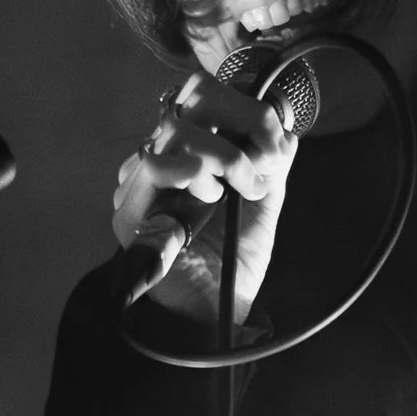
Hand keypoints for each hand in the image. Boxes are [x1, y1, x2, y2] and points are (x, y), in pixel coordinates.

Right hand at [111, 65, 298, 326]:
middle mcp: (163, 161)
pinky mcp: (129, 211)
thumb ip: (271, 171)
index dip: (243, 106)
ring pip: (174, 128)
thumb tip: (287, 133)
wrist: (211, 319)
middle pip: (189, 99)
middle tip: (261, 166)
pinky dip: (191, 170)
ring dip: (220, 153)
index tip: (274, 144)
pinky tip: (209, 196)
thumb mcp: (262, 212)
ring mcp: (142, 184)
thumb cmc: (232, 271)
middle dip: (239, 122)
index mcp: (191, 154)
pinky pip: (153, 165)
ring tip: (236, 189)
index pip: (202, 96)